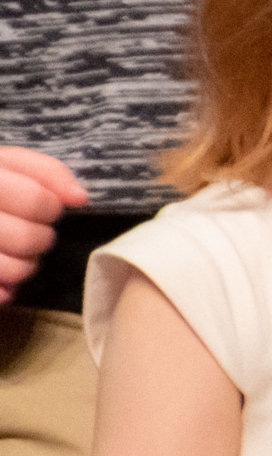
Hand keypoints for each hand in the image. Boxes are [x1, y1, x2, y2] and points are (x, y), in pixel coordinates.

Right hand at [0, 146, 86, 302]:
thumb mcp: (5, 164)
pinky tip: (3, 283)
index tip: (46, 208)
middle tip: (32, 234)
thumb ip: (45, 172)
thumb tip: (80, 198)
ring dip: (24, 267)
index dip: (51, 208)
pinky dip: (3, 292)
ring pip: (14, 269)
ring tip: (16, 255)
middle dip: (40, 239)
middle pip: (27, 238)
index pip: (37, 200)